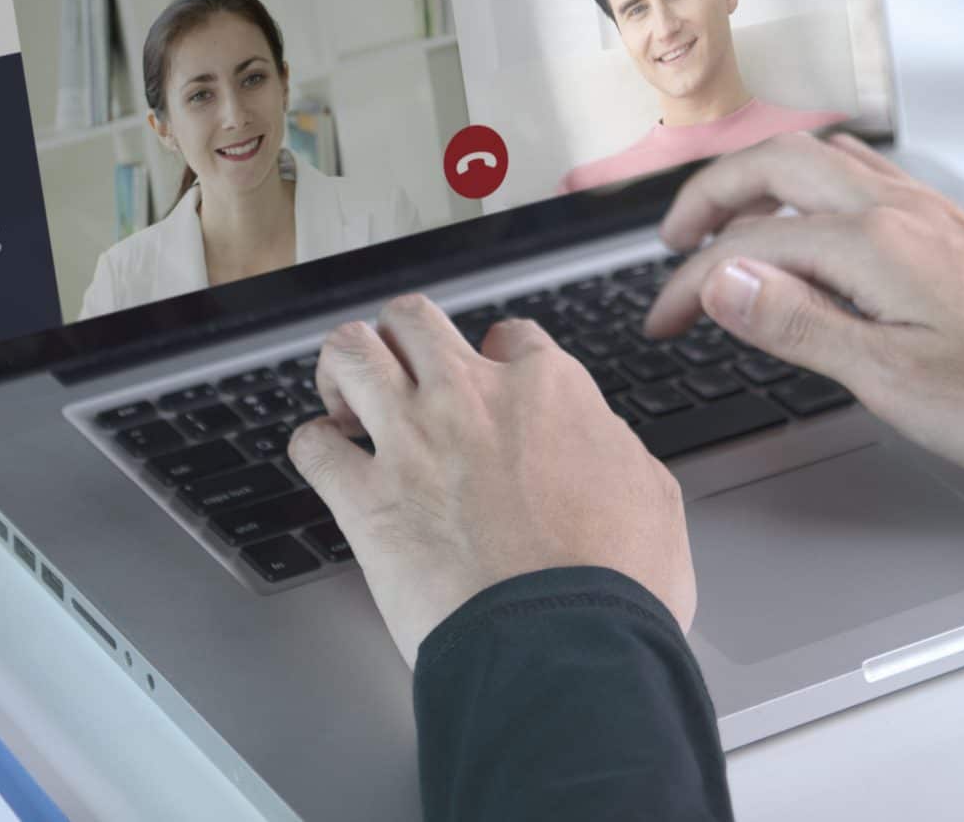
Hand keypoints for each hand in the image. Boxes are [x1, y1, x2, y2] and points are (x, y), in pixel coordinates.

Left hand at [291, 295, 694, 665]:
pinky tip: (327, 460)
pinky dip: (313, 447)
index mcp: (549, 390)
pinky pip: (311, 445)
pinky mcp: (366, 498)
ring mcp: (412, 440)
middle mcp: (472, 397)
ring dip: (343, 370)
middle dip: (401, 338)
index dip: (496, 357)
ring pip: (352, 352)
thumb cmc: (616, 585)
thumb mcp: (652, 493)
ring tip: (347, 398)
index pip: (509, 336)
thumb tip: (599, 445)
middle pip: (413, 318)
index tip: (488, 381)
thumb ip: (613, 450)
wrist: (565, 644)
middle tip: (402, 371)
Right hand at [646, 134, 963, 483]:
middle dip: (709, 195)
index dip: (689, 286)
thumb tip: (722, 280)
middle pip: (777, 164)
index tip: (662, 325)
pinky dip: (815, 184)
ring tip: (727, 221)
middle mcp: (901, 212)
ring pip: (825, 159)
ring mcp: (934, 215)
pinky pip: (866, 176)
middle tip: (669, 244)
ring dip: (761, 179)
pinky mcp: (959, 232)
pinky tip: (819, 223)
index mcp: (876, 246)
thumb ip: (803, 325)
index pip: (749, 247)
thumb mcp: (899, 383)